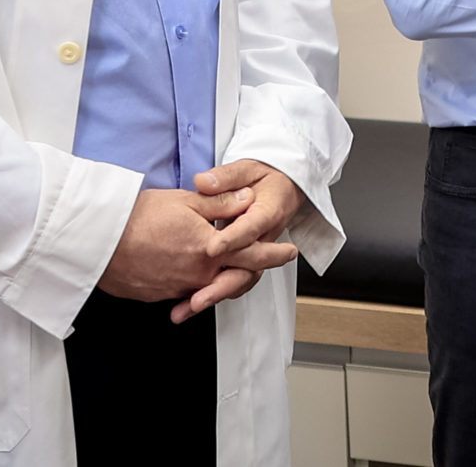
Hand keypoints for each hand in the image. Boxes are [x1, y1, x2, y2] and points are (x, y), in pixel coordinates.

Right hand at [98, 184, 297, 319]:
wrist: (95, 241)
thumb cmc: (136, 216)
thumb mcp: (185, 200)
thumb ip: (221, 203)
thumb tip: (248, 201)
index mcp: (210, 249)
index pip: (253, 254)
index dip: (274, 254)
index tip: (289, 252)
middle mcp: (198, 274)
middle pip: (236, 275)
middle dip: (253, 267)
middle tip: (267, 258)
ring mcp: (177, 288)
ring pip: (211, 285)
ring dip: (223, 276)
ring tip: (226, 263)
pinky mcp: (158, 294)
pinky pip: (186, 291)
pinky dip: (196, 283)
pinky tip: (193, 272)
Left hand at [172, 160, 309, 322]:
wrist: (286, 187)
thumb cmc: (266, 178)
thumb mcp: (249, 168)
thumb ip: (226, 177)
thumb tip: (204, 181)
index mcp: (268, 211)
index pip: (251, 227)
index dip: (232, 239)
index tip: (212, 248)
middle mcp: (265, 238)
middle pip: (248, 266)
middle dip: (222, 284)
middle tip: (198, 298)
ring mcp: (257, 253)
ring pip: (241, 279)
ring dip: (215, 295)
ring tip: (189, 307)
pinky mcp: (247, 261)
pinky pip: (233, 280)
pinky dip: (213, 295)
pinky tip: (189, 305)